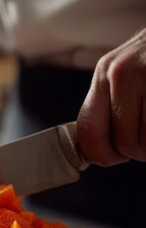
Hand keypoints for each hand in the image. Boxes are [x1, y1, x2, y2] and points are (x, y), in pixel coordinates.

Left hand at [77, 28, 145, 165]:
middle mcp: (121, 73)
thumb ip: (111, 102)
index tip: (114, 158)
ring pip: (145, 141)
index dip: (100, 154)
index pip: (88, 129)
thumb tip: (96, 148)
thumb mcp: (127, 70)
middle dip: (138, 152)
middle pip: (123, 141)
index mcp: (104, 73)